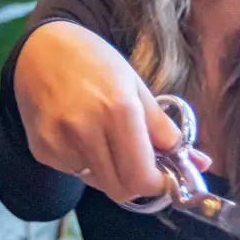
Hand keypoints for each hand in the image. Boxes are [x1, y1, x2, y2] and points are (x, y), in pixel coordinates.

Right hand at [14, 21, 211, 204]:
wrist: (40, 49)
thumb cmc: (95, 62)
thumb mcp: (137, 87)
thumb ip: (164, 130)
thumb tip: (199, 163)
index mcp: (118, 111)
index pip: (142, 178)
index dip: (160, 185)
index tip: (166, 176)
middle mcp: (85, 130)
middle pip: (120, 190)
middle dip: (137, 182)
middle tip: (141, 162)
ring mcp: (59, 142)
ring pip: (98, 183)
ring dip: (110, 171)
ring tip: (105, 138)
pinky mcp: (41, 149)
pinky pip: (74, 172)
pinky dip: (84, 162)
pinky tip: (79, 135)